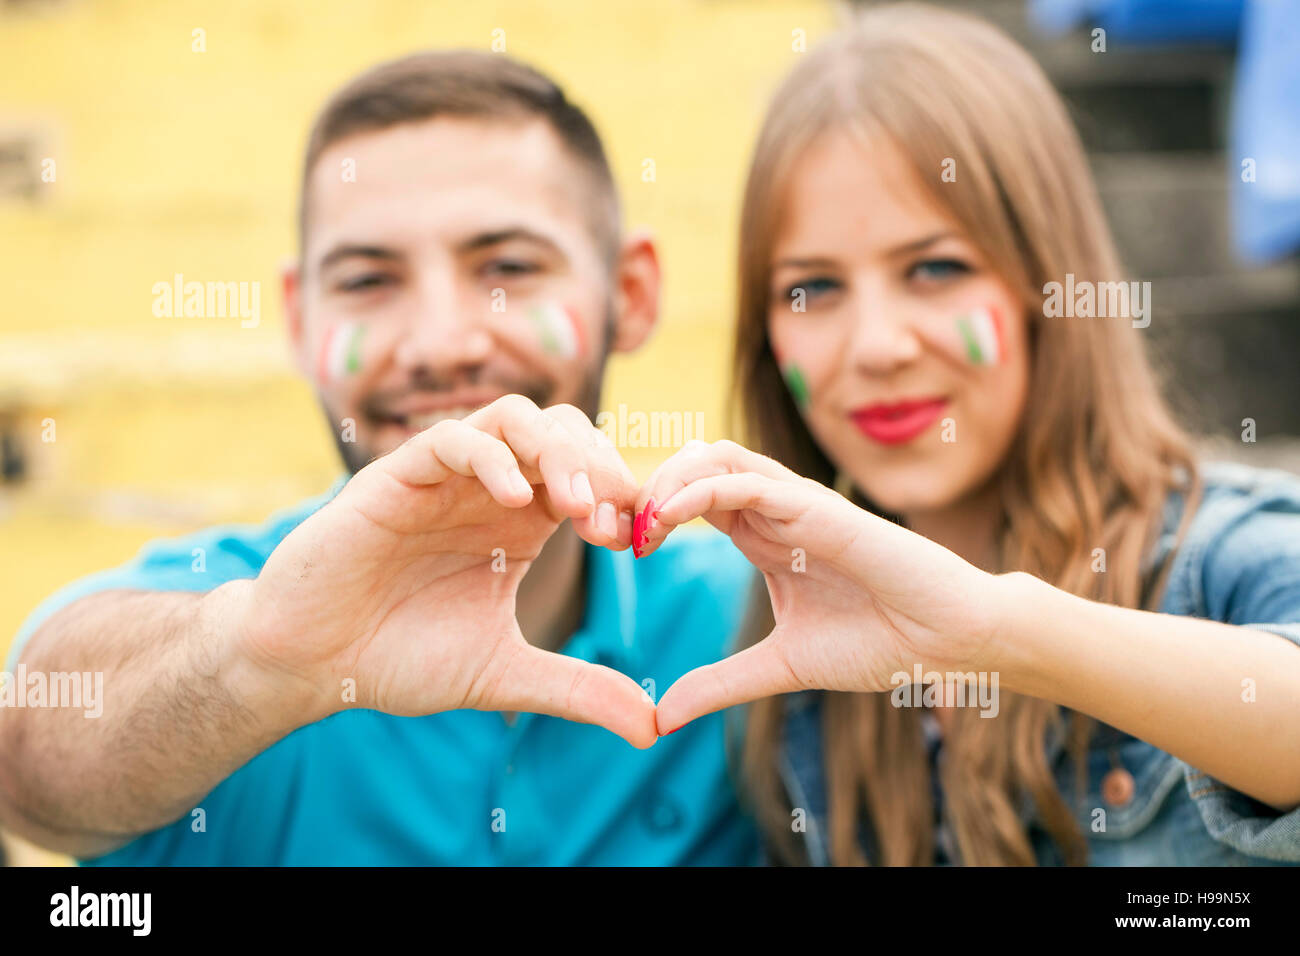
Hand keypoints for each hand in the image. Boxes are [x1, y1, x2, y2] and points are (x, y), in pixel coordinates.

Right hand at [236, 395, 656, 747]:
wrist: (312, 664)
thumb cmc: (400, 658)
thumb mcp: (505, 674)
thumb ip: (577, 690)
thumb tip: (652, 729)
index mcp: (522, 522)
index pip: (591, 476)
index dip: (623, 498)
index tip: (635, 544)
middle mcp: (489, 489)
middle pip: (565, 432)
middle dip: (600, 468)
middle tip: (608, 524)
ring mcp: (445, 478)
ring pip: (515, 419)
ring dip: (556, 451)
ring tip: (574, 506)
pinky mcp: (396, 478)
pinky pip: (452, 441)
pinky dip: (491, 458)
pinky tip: (515, 500)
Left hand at [637, 440, 1000, 734]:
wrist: (948, 641)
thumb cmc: (879, 643)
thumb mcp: (779, 667)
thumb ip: (721, 683)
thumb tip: (661, 718)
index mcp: (763, 536)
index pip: (690, 501)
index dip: (648, 513)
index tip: (615, 547)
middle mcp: (775, 511)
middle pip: (693, 466)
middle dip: (647, 488)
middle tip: (612, 528)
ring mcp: (797, 504)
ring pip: (717, 457)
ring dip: (667, 480)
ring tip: (638, 522)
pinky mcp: (819, 508)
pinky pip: (749, 482)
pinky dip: (701, 490)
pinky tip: (667, 518)